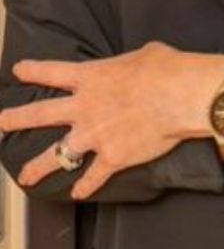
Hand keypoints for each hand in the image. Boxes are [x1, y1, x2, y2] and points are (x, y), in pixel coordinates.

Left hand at [0, 42, 223, 198]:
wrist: (180, 96)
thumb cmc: (167, 69)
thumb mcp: (144, 54)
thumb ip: (130, 64)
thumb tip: (140, 66)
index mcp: (92, 78)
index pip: (53, 72)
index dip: (33, 71)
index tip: (18, 71)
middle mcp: (85, 108)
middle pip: (41, 114)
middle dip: (15, 119)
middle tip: (1, 123)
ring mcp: (95, 136)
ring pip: (57, 155)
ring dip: (37, 166)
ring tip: (24, 176)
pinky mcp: (112, 158)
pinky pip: (92, 177)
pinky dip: (85, 187)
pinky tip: (78, 194)